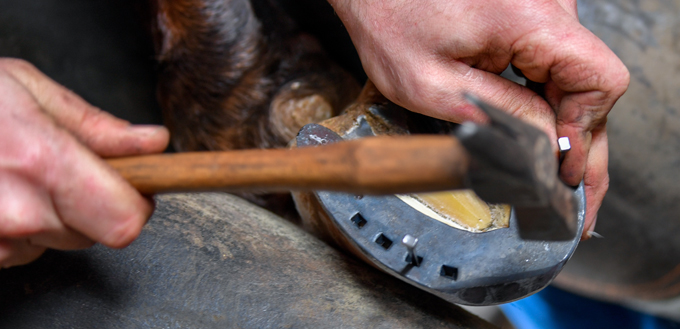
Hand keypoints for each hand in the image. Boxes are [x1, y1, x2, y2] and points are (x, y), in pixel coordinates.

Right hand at [0, 58, 168, 266]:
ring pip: (57, 242)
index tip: (136, 187)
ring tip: (18, 174)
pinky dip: (20, 226)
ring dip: (52, 214)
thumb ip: (96, 126)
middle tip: (67, 169)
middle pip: (96, 234)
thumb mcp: (28, 90)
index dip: (136, 204)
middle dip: (94, 203)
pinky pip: (20, 249)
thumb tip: (151, 143)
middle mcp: (16, 211)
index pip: (123, 220)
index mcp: (41, 162)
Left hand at [330, 0, 628, 238]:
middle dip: (581, 145)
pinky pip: (552, 64)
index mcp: (530, 21)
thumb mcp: (431, 84)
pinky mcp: (529, 16)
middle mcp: (548, 7)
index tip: (563, 170)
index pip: (598, 80)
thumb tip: (546, 143)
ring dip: (563, 124)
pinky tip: (539, 134)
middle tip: (573, 196)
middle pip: (590, 85)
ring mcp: (541, 9)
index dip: (585, 133)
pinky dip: (547, 100)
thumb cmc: (390, 18)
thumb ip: (496, 113)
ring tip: (556, 174)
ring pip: (573, 77)